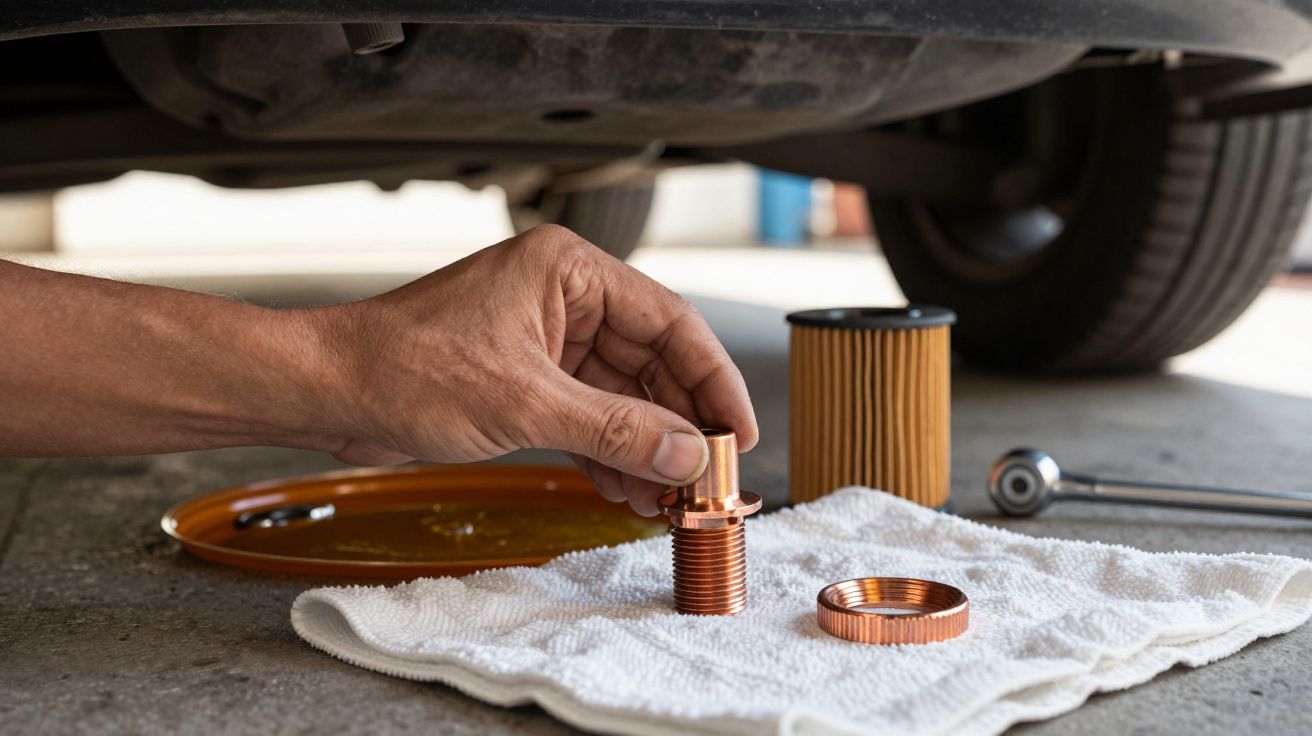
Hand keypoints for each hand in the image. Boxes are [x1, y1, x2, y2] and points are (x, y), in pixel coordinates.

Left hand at [307, 225, 757, 514]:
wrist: (329, 392)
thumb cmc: (404, 368)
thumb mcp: (524, 404)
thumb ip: (616, 429)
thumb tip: (687, 456)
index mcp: (570, 271)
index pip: (671, 321)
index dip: (713, 380)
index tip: (738, 434)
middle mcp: (565, 298)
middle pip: (653, 362)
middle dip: (679, 425)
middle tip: (708, 479)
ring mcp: (547, 340)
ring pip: (623, 396)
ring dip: (647, 448)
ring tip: (669, 500)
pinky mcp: (528, 379)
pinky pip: (590, 416)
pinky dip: (610, 453)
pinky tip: (628, 492)